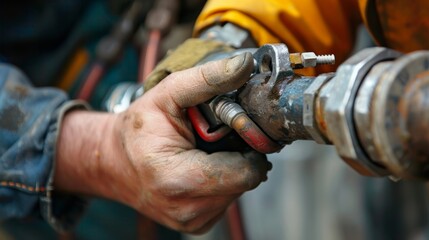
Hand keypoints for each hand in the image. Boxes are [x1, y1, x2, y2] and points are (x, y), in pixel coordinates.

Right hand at [55, 53, 271, 233]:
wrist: (114, 161)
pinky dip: (222, 181)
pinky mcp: (196, 224)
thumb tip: (243, 64)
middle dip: (239, 155)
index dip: (248, 147)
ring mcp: (192, 221)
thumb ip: (207, 79)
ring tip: (205, 151)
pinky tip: (202, 166)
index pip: (246, 172)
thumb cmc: (137, 130)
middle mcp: (187, 209)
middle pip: (245, 181)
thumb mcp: (167, 94)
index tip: (234, 131)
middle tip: (215, 138)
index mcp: (178, 180)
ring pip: (238, 190)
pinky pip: (227, 199)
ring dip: (231, 168)